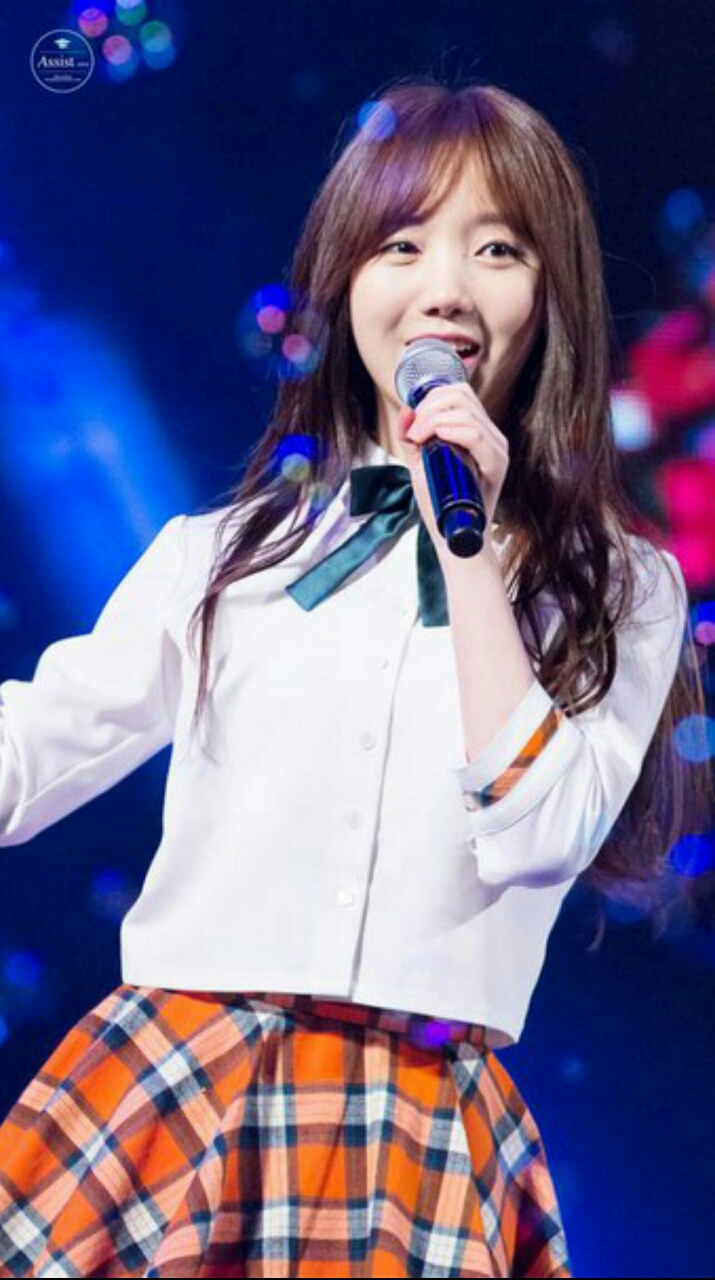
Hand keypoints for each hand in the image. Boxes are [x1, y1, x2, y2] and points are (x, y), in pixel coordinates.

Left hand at [397, 382, 508, 561]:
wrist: (453, 538)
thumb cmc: (440, 504)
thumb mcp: (421, 464)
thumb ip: (413, 438)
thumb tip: (406, 411)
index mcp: (477, 431)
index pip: (459, 393)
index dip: (430, 397)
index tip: (412, 423)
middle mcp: (492, 436)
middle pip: (461, 395)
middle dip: (429, 407)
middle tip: (413, 433)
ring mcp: (498, 450)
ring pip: (466, 412)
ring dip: (433, 420)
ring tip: (418, 440)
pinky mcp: (497, 466)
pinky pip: (476, 435)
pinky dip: (451, 431)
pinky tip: (436, 438)